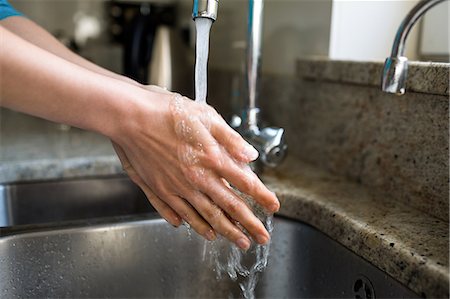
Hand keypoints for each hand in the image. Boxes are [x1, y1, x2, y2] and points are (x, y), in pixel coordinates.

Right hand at [111, 87, 279, 249]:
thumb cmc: (166, 111)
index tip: (274, 207)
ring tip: (237, 242)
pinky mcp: (158, 190)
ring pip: (205, 216)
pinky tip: (200, 231)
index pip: (245, 183)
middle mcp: (196, 178)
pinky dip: (191, 224)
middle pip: (228, 207)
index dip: (262, 197)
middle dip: (249, 225)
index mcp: (211, 159)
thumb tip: (250, 156)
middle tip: (262, 238)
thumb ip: (230, 139)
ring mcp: (176, 188)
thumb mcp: (206, 116)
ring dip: (224, 231)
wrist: (129, 116)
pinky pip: (178, 213)